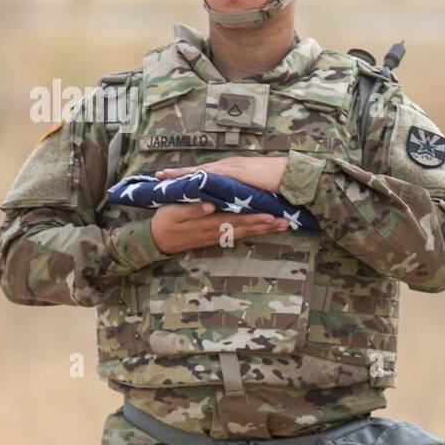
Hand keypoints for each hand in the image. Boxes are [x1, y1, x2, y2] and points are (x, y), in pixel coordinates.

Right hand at [149, 201, 288, 254]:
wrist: (157, 240)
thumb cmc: (164, 221)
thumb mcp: (173, 212)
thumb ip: (192, 209)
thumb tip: (211, 204)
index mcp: (209, 223)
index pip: (236, 219)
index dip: (254, 218)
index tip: (270, 215)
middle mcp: (217, 231)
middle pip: (246, 228)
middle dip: (266, 225)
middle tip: (286, 221)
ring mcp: (218, 236)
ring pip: (245, 232)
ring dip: (264, 230)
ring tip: (283, 225)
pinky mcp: (217, 237)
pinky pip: (239, 234)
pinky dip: (254, 231)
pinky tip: (266, 229)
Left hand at [155, 155, 288, 192]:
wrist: (293, 175)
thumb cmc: (280, 180)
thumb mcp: (258, 186)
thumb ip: (245, 191)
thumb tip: (237, 198)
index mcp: (236, 168)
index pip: (209, 172)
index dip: (191, 174)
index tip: (173, 177)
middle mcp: (232, 165)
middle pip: (200, 169)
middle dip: (180, 173)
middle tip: (159, 175)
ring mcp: (234, 168)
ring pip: (202, 171)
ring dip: (184, 174)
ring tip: (165, 177)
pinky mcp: (237, 173)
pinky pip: (213, 175)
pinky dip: (198, 177)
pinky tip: (185, 181)